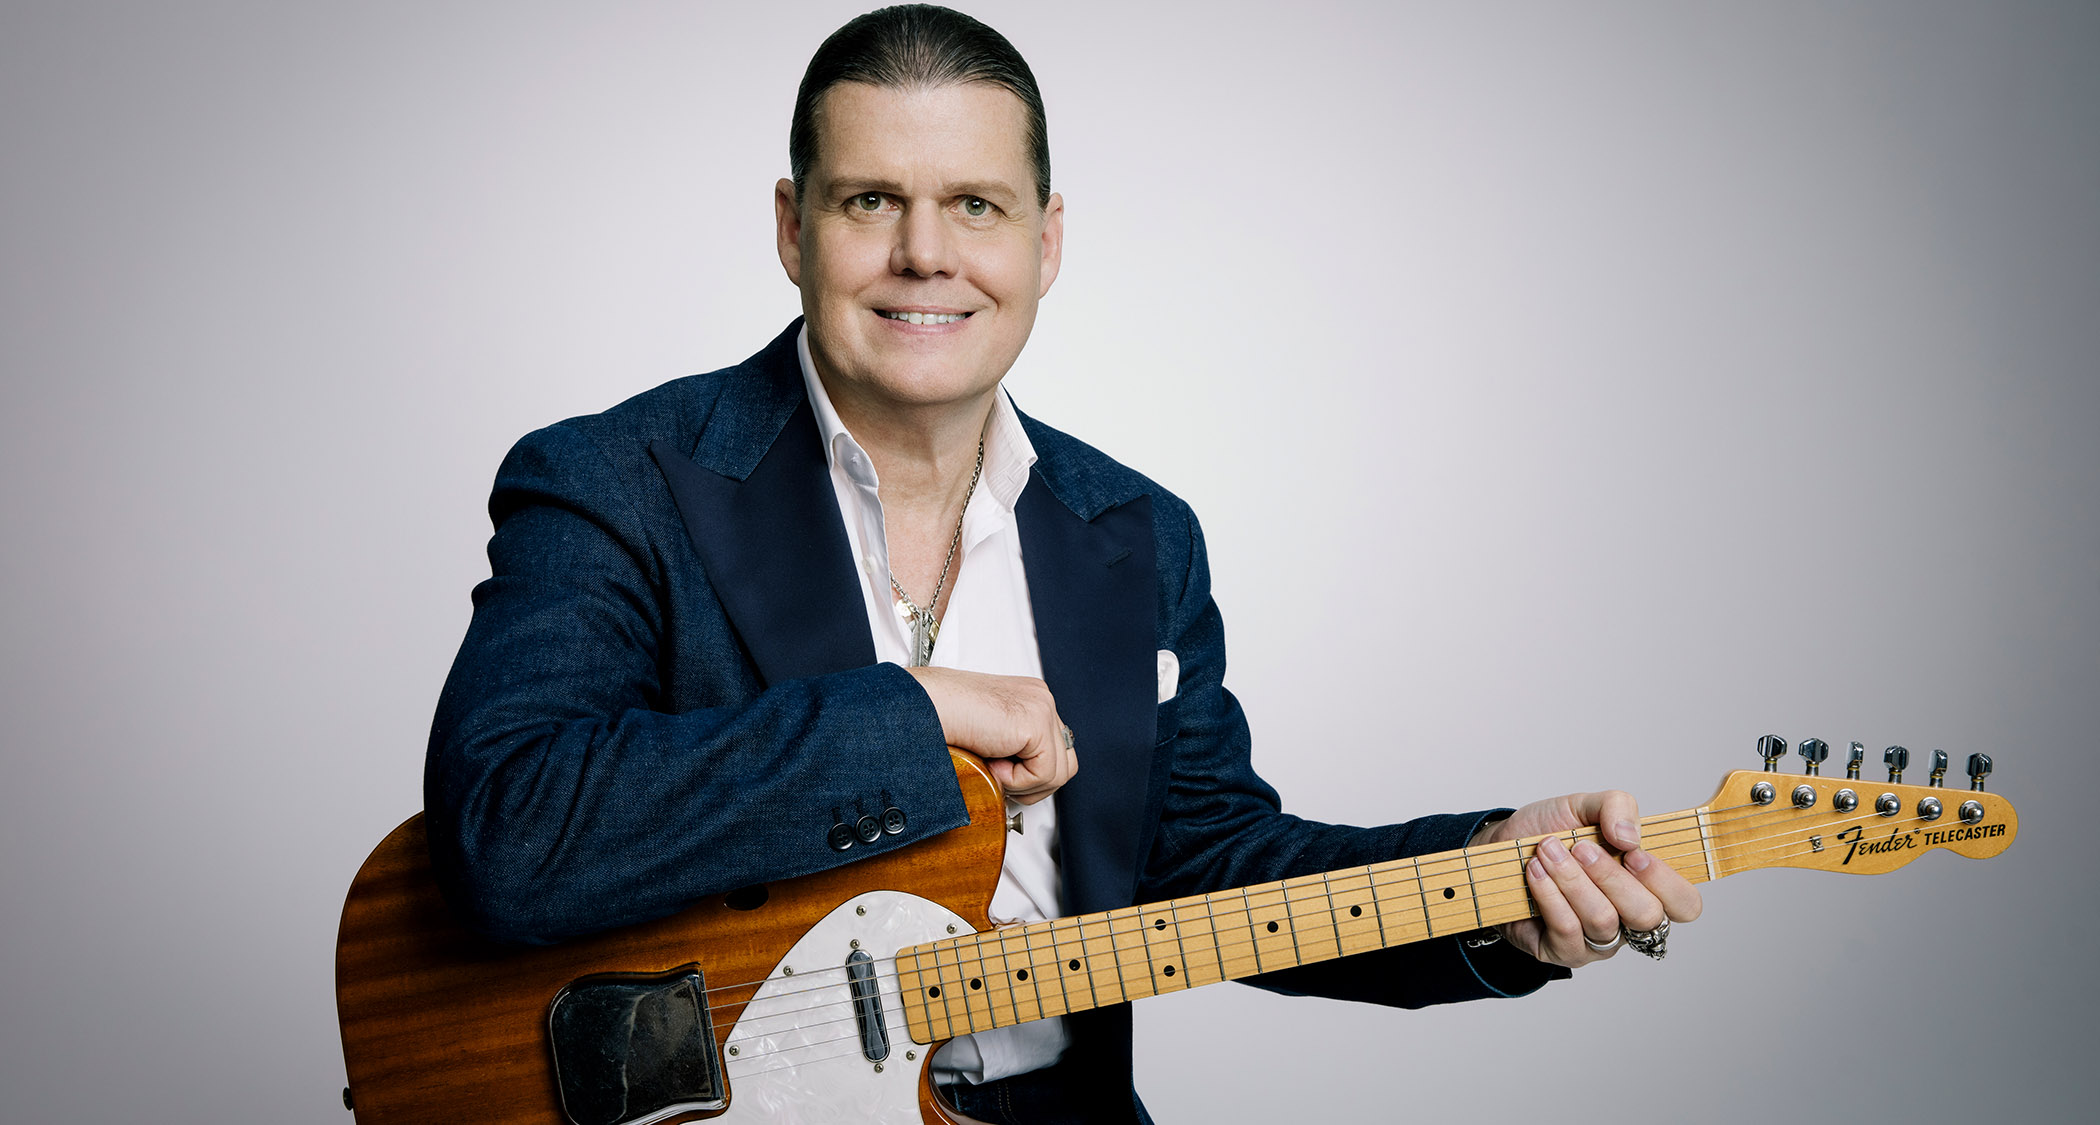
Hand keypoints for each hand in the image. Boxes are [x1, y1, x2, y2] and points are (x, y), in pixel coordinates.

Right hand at [905, 667, 1077, 803]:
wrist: (923, 707)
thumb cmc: (941, 721)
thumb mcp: (989, 738)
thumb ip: (1014, 750)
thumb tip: (1033, 783)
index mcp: (1031, 699)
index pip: (1056, 749)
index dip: (1030, 774)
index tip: (1000, 773)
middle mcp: (1041, 698)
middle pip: (1065, 763)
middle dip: (1033, 783)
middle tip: (997, 775)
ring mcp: (1042, 707)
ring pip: (1059, 772)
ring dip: (1023, 783)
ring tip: (992, 766)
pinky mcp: (1036, 722)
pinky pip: (1044, 773)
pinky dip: (1016, 780)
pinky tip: (991, 760)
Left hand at [1482, 791, 1703, 967]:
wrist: (1500, 848)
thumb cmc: (1551, 831)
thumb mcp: (1584, 806)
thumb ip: (1616, 806)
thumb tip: (1629, 837)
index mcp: (1647, 886)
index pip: (1685, 904)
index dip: (1665, 882)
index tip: (1632, 853)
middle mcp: (1629, 919)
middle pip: (1647, 916)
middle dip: (1611, 878)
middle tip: (1581, 849)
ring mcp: (1599, 940)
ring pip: (1603, 921)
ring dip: (1572, 880)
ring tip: (1547, 851)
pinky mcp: (1565, 952)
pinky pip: (1568, 930)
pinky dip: (1549, 895)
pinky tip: (1535, 872)